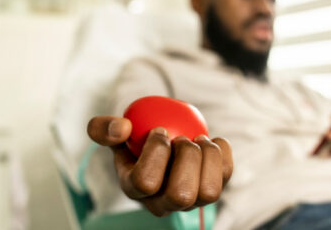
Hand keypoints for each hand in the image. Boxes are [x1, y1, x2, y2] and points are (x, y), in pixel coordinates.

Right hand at [87, 116, 232, 216]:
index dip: (155, 152)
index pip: (145, 183)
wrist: (161, 143)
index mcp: (135, 190)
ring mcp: (190, 201)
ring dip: (208, 157)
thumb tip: (122, 129)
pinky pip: (226, 176)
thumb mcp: (114, 132)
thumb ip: (103, 128)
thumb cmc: (135, 140)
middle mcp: (164, 203)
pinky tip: (210, 140)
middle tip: (182, 138)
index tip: (159, 130)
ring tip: (198, 139)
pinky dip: (223, 152)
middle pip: (180, 195)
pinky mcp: (211, 189)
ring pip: (209, 192)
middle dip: (186, 159)